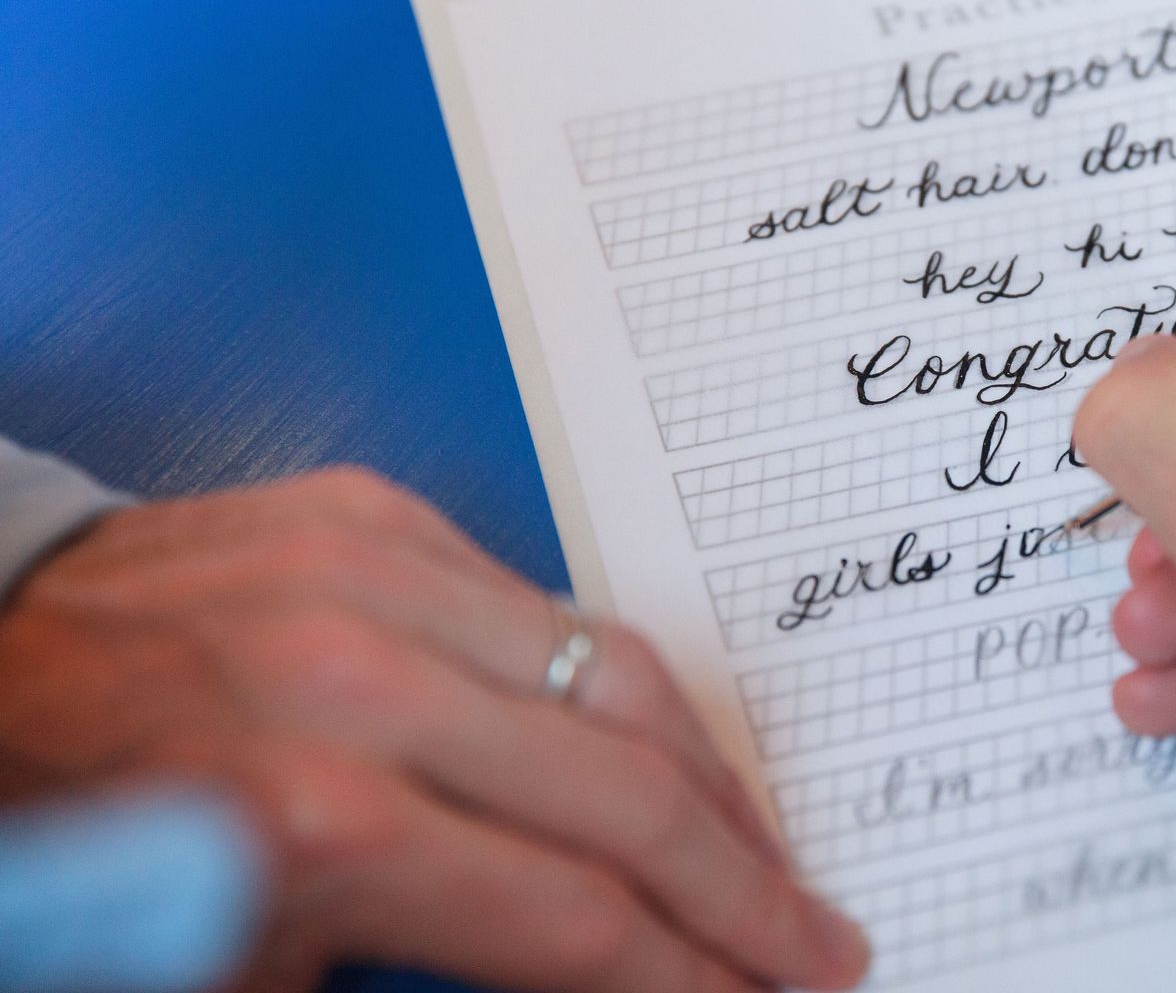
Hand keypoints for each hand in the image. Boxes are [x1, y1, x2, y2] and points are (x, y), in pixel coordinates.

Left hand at [0, 467, 868, 991]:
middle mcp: (361, 676)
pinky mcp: (369, 510)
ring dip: (714, 779)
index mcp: (312, 815)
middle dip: (746, 890)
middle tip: (820, 949)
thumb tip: (589, 974)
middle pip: (630, 795)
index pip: (577, 917)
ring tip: (766, 854)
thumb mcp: (236, 971)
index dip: (693, 982)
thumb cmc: (76, 838)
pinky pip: (543, 598)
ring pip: (617, 674)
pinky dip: (616, 684)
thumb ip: (423, 966)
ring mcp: (371, 572)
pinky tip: (652, 747)